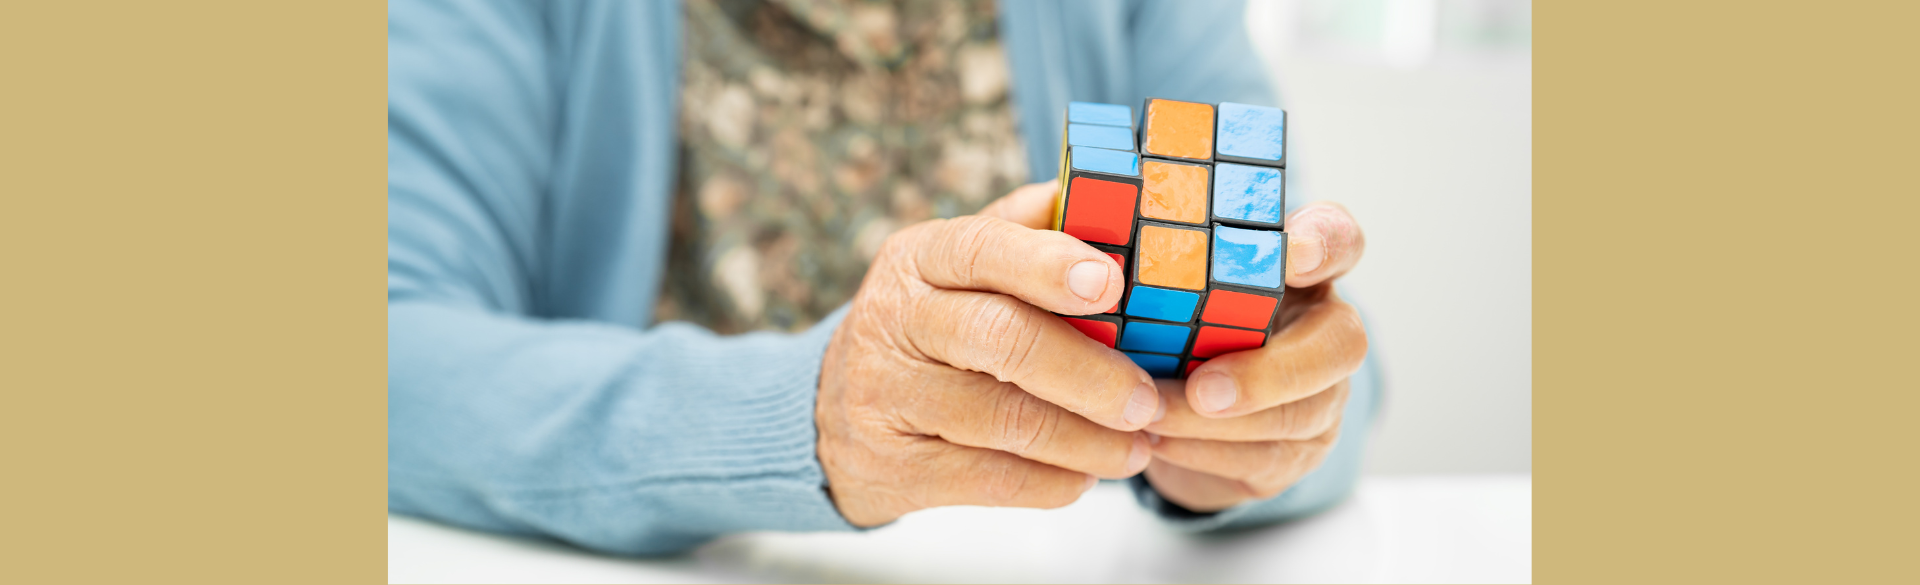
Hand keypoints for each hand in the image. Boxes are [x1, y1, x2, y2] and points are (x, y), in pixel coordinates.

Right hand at [817, 181, 1164, 526]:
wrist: (832, 415)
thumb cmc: (929, 327)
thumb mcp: (957, 267)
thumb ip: (1028, 231)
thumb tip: (1113, 196)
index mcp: (919, 258)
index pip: (983, 248)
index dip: (1049, 266)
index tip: (1112, 285)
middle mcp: (895, 320)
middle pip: (1002, 339)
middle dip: (1088, 373)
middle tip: (1147, 400)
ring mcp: (887, 396)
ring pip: (1003, 419)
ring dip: (1085, 440)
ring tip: (1136, 447)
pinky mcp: (894, 467)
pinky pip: (990, 479)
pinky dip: (1051, 483)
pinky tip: (1085, 477)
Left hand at [1141, 202, 1368, 511]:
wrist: (1174, 404)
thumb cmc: (1165, 316)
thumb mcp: (1157, 277)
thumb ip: (1152, 250)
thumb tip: (1087, 232)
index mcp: (1299, 267)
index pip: (1339, 239)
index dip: (1324, 243)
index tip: (1293, 252)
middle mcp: (1324, 328)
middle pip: (1341, 344)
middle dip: (1271, 372)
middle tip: (1203, 389)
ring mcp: (1321, 395)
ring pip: (1297, 416)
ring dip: (1217, 423)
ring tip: (1150, 416)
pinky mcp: (1297, 453)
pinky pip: (1262, 460)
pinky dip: (1202, 453)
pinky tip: (1154, 440)